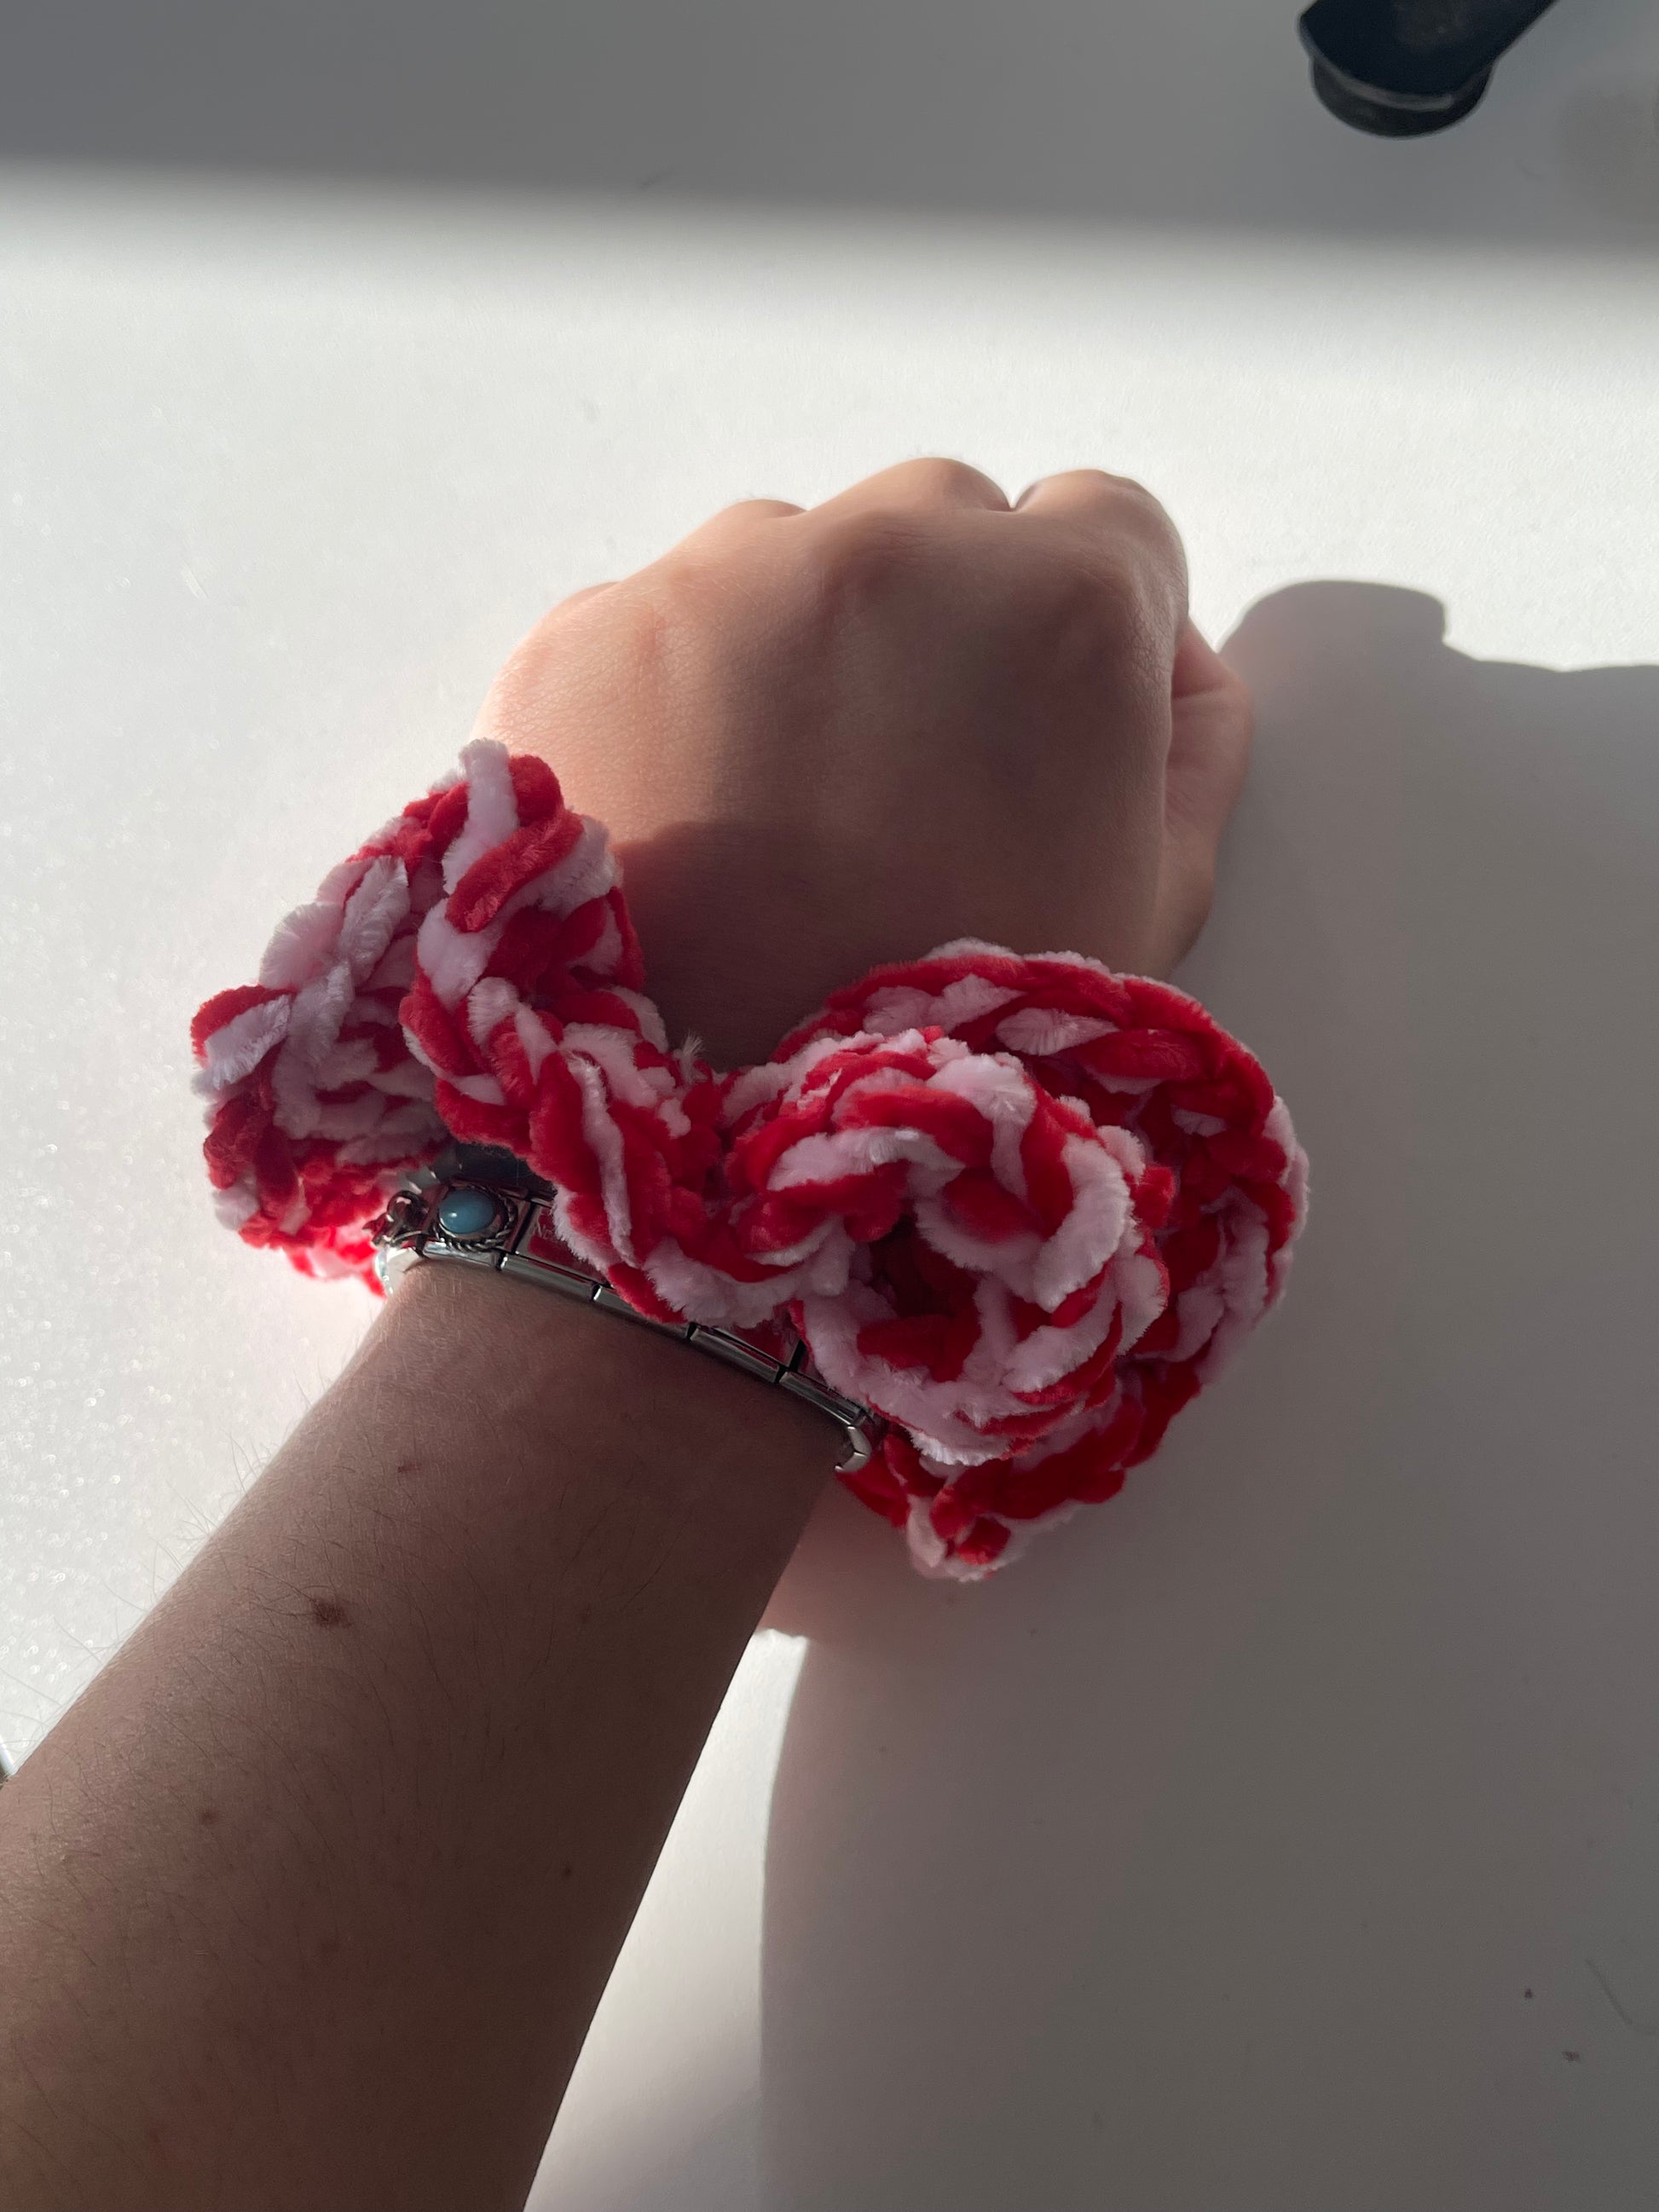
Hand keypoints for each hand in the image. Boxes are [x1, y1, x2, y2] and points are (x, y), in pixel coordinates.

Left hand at [471, 459, 1250, 1068]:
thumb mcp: (1157, 908)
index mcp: (1064, 606)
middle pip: (947, 525)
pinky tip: (682, 820)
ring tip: (780, 818)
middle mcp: (892, 546)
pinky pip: (660, 619)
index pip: (1108, 526)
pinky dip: (678, 691)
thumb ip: (1194, 742)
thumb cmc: (962, 1049)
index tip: (1048, 720)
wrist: (720, 1165)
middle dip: (949, 627)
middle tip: (908, 784)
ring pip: (792, 557)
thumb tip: (1170, 657)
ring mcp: (719, 579)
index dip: (1090, 632)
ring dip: (808, 645)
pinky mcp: (584, 633)